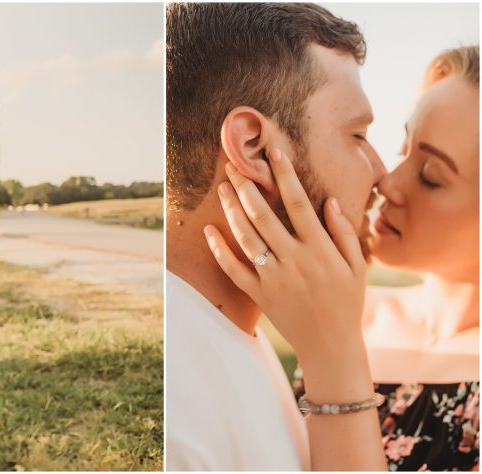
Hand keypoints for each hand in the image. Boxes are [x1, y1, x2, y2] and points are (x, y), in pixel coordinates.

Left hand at [203, 148, 367, 367]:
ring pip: (246, 238)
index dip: (285, 175)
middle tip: (232, 166)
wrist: (331, 346)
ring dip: (231, 211)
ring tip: (221, 189)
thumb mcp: (357, 266)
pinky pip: (233, 270)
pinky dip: (219, 251)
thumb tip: (330, 200)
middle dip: (246, 187)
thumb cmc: (347, 303)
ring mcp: (274, 278)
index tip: (273, 153)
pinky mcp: (259, 295)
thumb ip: (344, 232)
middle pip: (264, 216)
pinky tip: (209, 231)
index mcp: (320, 250)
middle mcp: (294, 260)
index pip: (298, 203)